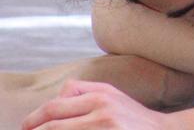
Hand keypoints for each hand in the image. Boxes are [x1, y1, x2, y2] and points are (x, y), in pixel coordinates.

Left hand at [22, 80, 173, 129]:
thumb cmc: (136, 119)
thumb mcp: (113, 98)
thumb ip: (86, 94)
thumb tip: (55, 103)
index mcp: (102, 94)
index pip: (57, 103)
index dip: (36, 117)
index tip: (29, 127)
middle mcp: (102, 108)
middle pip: (54, 120)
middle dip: (36, 129)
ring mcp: (105, 126)